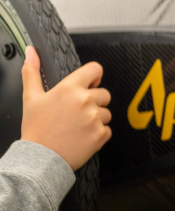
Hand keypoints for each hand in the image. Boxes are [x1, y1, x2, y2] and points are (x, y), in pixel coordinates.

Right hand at [20, 46, 111, 170]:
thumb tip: (31, 52)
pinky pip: (107, 129)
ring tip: (76, 126)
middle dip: (93, 101)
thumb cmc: (36, 129)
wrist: (39, 159)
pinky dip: (98, 133)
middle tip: (75, 113)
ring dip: (96, 118)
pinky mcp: (101, 134)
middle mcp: (85, 100)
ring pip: (106, 112)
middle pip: (104, 93)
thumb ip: (32, 72)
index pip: (95, 69)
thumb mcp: (31, 97)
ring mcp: (95, 118)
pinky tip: (82, 136)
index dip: (93, 76)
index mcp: (70, 88)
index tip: (88, 83)